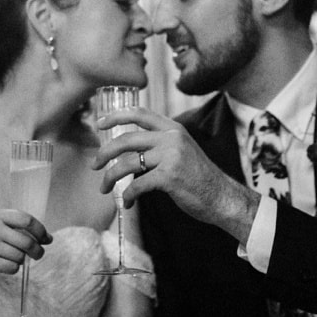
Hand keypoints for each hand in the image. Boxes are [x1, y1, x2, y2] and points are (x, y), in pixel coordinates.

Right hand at [0, 209, 52, 277]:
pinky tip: (7, 264)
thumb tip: (47, 238)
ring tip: (16, 258)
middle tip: (38, 254)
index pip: (27, 220)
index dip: (41, 231)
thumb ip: (19, 227)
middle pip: (27, 241)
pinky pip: (12, 267)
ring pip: (20, 256)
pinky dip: (14, 268)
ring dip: (23, 260)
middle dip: (37, 250)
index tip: (46, 239)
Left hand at [95, 108, 257, 236]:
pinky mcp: (169, 177)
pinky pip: (137, 185)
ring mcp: (170, 156)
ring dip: (110, 177)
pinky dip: (127, 195)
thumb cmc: (199, 176)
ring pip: (127, 163)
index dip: (116, 116)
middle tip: (95, 164)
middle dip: (104, 153)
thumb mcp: (182, 149)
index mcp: (173, 129)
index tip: (100, 123)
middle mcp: (171, 138)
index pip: (139, 114)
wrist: (221, 196)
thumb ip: (161, 143)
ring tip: (104, 187)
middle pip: (126, 140)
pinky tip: (126, 203)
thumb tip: (130, 148)